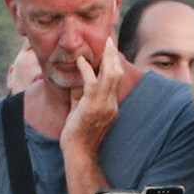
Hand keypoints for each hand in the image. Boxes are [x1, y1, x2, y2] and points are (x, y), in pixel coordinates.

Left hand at [67, 35, 136, 158]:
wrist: (79, 152)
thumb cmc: (78, 136)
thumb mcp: (81, 112)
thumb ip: (80, 98)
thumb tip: (76, 84)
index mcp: (111, 106)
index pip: (115, 81)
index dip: (113, 64)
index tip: (110, 52)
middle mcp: (111, 104)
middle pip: (117, 74)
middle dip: (114, 56)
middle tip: (110, 41)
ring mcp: (103, 105)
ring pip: (111, 75)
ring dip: (107, 57)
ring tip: (104, 44)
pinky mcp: (92, 105)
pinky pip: (91, 82)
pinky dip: (86, 69)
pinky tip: (80, 60)